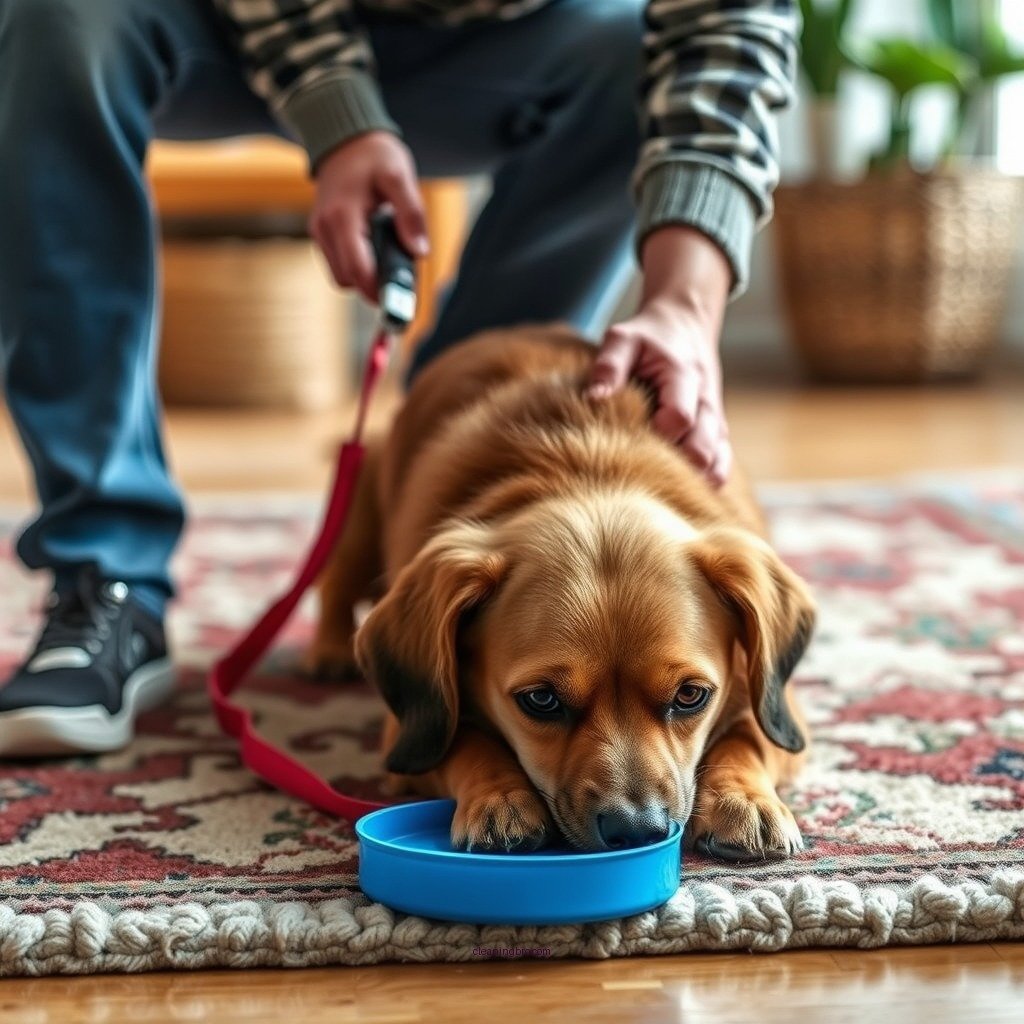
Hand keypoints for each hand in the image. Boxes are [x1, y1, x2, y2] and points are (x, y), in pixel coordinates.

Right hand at [309, 131, 428, 302]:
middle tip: (400, 276)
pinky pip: (338, 263)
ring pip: (341, 276)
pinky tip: (374, 248)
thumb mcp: (400, 177)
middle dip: (373, 285)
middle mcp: (324, 228)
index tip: (402, 299)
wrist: (345, 138)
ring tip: (388, 256)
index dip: (379, 290)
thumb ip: (411, 214)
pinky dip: (357, 265)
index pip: (357, 270)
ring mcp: (319, 232)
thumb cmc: (375, 155)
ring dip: (364, 276)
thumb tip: (420, 252)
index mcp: (343, 216)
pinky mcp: (321, 233)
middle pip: (347, 280)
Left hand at [587, 226, 732, 485]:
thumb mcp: (622, 338)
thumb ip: (609, 365)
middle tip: (640, 472)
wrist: (685, 326)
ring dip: (692, 479)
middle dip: (675, 467)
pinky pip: (721, 466)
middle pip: (704, 449)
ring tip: (656, 487)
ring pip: (717, 463)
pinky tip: (677, 490)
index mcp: (685, 377)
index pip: (680, 419)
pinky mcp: (716, 433)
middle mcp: (707, 403)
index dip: (657, 436)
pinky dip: (704, 481)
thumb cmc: (647, 336)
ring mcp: (716, 421)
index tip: (629, 441)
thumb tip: (594, 398)